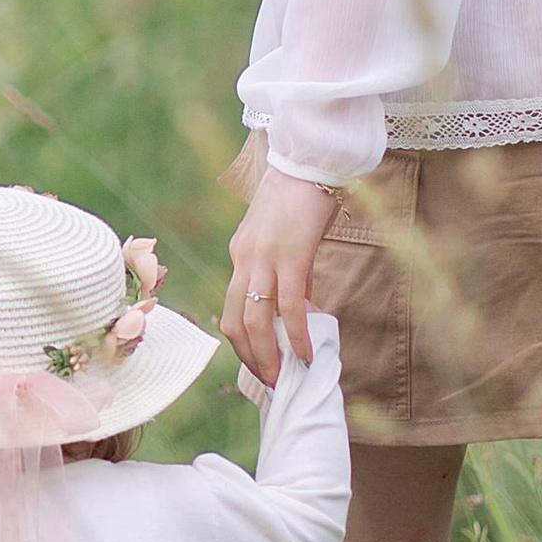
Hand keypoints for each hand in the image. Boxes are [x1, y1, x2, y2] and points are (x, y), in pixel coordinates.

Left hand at [222, 168, 339, 383]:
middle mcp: (244, 259)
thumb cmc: (301, 194)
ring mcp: (265, 258)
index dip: (243, 341)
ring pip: (256, 320)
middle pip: (236, 321)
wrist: (309, 159)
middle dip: (250, 358)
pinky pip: (290, 306)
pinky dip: (297, 335)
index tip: (259, 363)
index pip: (232, 307)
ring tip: (282, 378)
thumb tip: (300, 303)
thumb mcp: (282, 235)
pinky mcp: (291, 256)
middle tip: (270, 381)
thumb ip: (284, 267)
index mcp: (240, 253)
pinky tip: (306, 354)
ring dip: (268, 355)